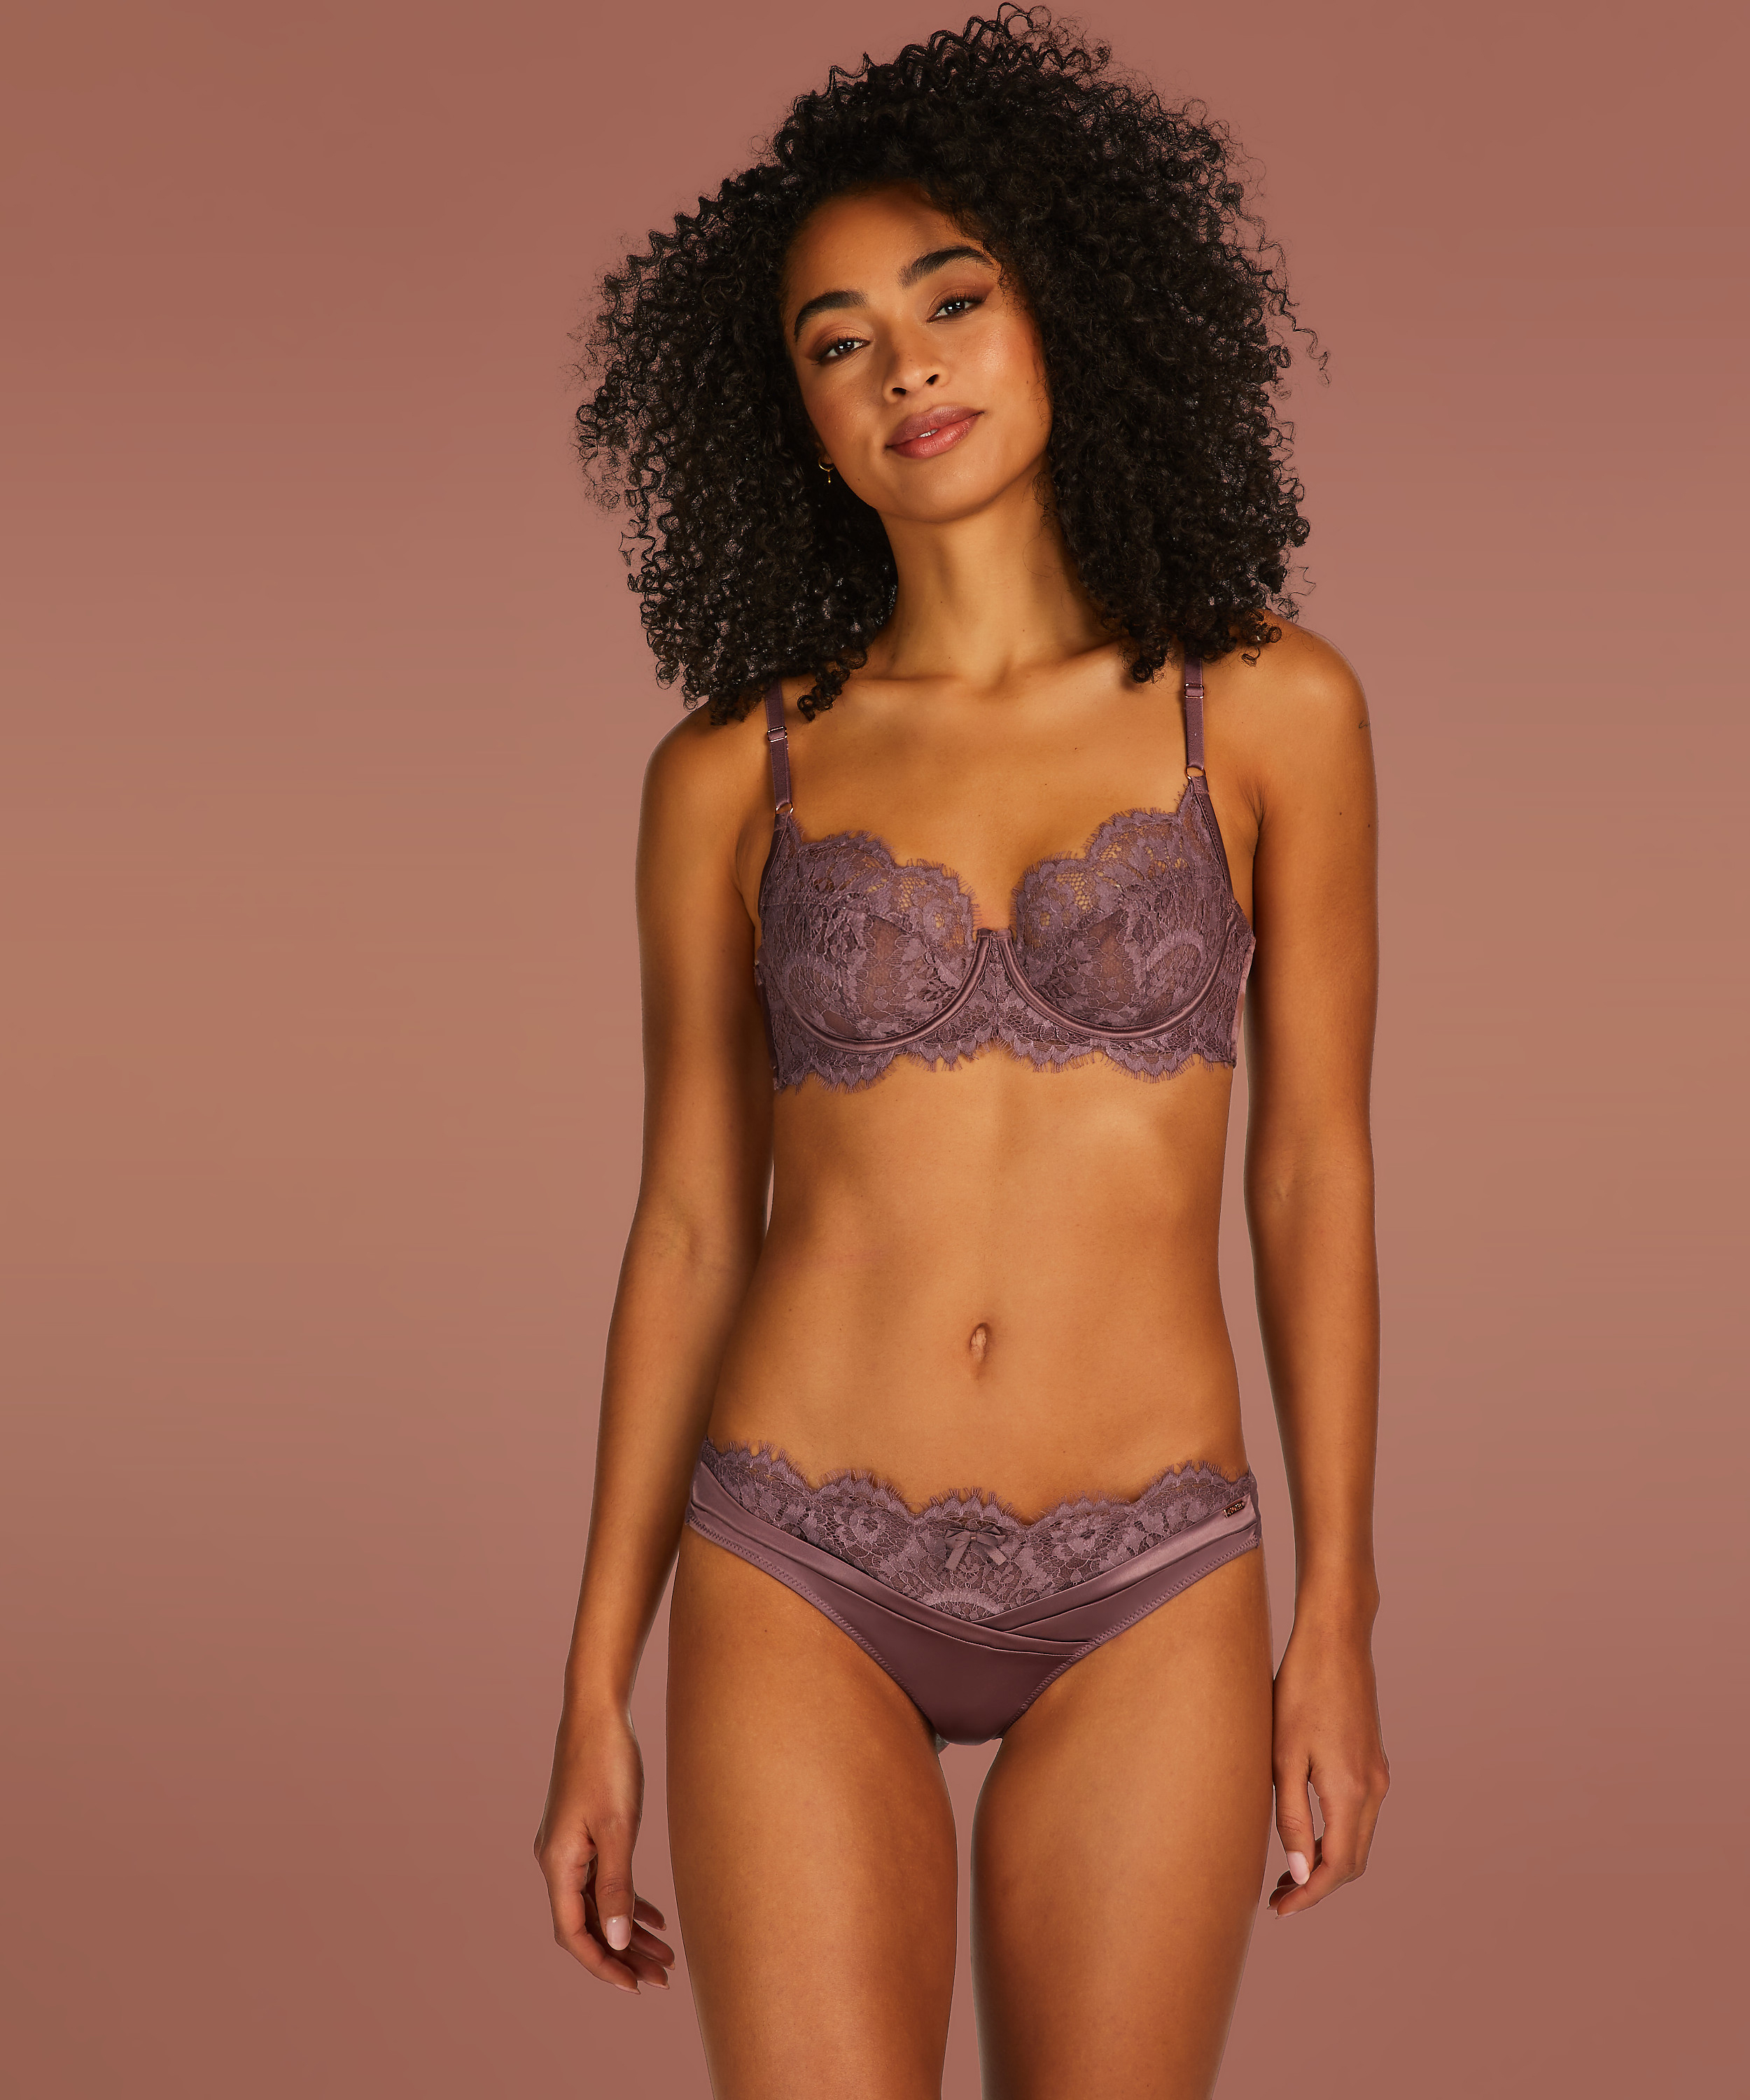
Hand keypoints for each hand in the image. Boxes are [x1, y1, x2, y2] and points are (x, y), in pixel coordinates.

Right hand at [534, 1700, 676, 1991]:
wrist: (597, 1712)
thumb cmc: (607, 1763)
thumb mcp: (618, 1827)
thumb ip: (617, 1885)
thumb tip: (618, 1942)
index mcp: (557, 1863)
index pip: (574, 1933)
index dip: (602, 1964)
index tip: (633, 1986)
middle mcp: (556, 1861)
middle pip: (587, 1924)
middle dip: (622, 1954)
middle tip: (662, 1977)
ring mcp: (568, 1847)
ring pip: (598, 1904)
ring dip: (628, 1931)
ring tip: (665, 1955)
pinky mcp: (583, 1833)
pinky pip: (601, 1880)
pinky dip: (626, 1900)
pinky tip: (655, 1916)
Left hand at [1267, 1608, 1388, 1917]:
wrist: (1335, 1640)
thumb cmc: (1300, 1691)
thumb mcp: (1283, 1755)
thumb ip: (1291, 1816)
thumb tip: (1299, 1872)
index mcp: (1352, 1792)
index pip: (1337, 1867)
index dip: (1310, 1895)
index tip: (1279, 1909)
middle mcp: (1374, 1789)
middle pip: (1353, 1861)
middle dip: (1318, 1885)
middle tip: (1278, 1896)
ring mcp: (1377, 1774)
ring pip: (1358, 1839)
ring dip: (1327, 1861)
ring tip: (1287, 1871)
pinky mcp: (1372, 1760)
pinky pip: (1359, 1815)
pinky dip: (1336, 1835)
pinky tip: (1306, 1831)